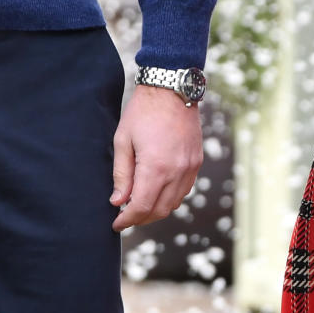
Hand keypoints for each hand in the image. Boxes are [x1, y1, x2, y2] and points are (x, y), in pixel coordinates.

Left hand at [110, 83, 202, 230]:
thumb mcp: (123, 140)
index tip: (116, 224)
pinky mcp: (197, 161)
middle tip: (125, 215)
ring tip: (140, 203)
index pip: (141, 207)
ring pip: (174, 203)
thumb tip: (118, 202)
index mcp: (156, 167)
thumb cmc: (143, 112)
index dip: (127, 220)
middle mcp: (177, 171)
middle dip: (140, 218)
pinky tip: (157, 190)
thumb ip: (121, 174)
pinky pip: (184, 190)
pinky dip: (170, 197)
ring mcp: (190, 167)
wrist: (172, 88)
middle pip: (159, 210)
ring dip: (156, 209)